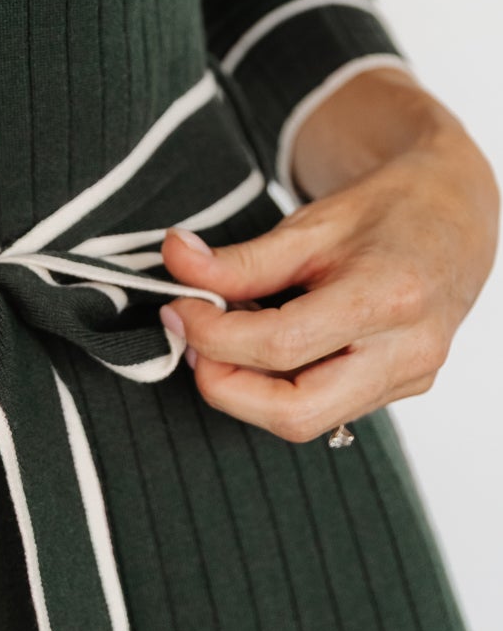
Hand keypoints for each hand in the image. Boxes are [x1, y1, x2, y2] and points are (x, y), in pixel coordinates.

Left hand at [159, 69, 498, 442]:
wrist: (456, 216)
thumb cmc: (388, 210)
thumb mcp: (312, 222)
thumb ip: (242, 258)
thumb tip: (174, 259)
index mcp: (389, 298)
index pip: (280, 346)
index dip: (213, 334)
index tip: (181, 306)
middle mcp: (406, 352)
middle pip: (295, 412)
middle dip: (225, 387)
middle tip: (192, 341)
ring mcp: (408, 378)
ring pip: (307, 420)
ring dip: (248, 389)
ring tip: (230, 334)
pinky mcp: (401, 389)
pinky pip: (325, 407)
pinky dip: (279, 384)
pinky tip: (266, 344)